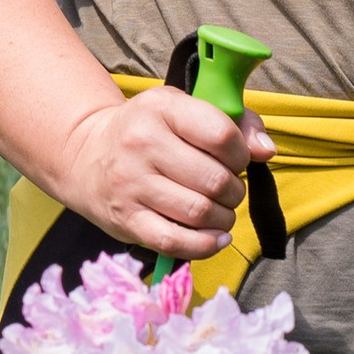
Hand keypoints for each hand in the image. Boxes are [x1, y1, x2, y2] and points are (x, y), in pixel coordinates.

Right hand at [57, 87, 275, 258]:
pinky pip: (176, 243)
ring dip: (223, 218)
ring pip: (200, 213)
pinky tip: (216, 237)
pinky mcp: (126, 221)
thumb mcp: (184, 108)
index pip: (221, 136)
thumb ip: (235, 122)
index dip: (241, 153)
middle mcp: (142, 144)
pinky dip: (206, 245)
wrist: (87, 156)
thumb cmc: (149, 130)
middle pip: (215, 181)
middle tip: (228, 189)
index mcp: (161, 109)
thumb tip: (266, 151)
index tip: (236, 159)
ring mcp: (131, 185)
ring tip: (220, 210)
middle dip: (234, 190)